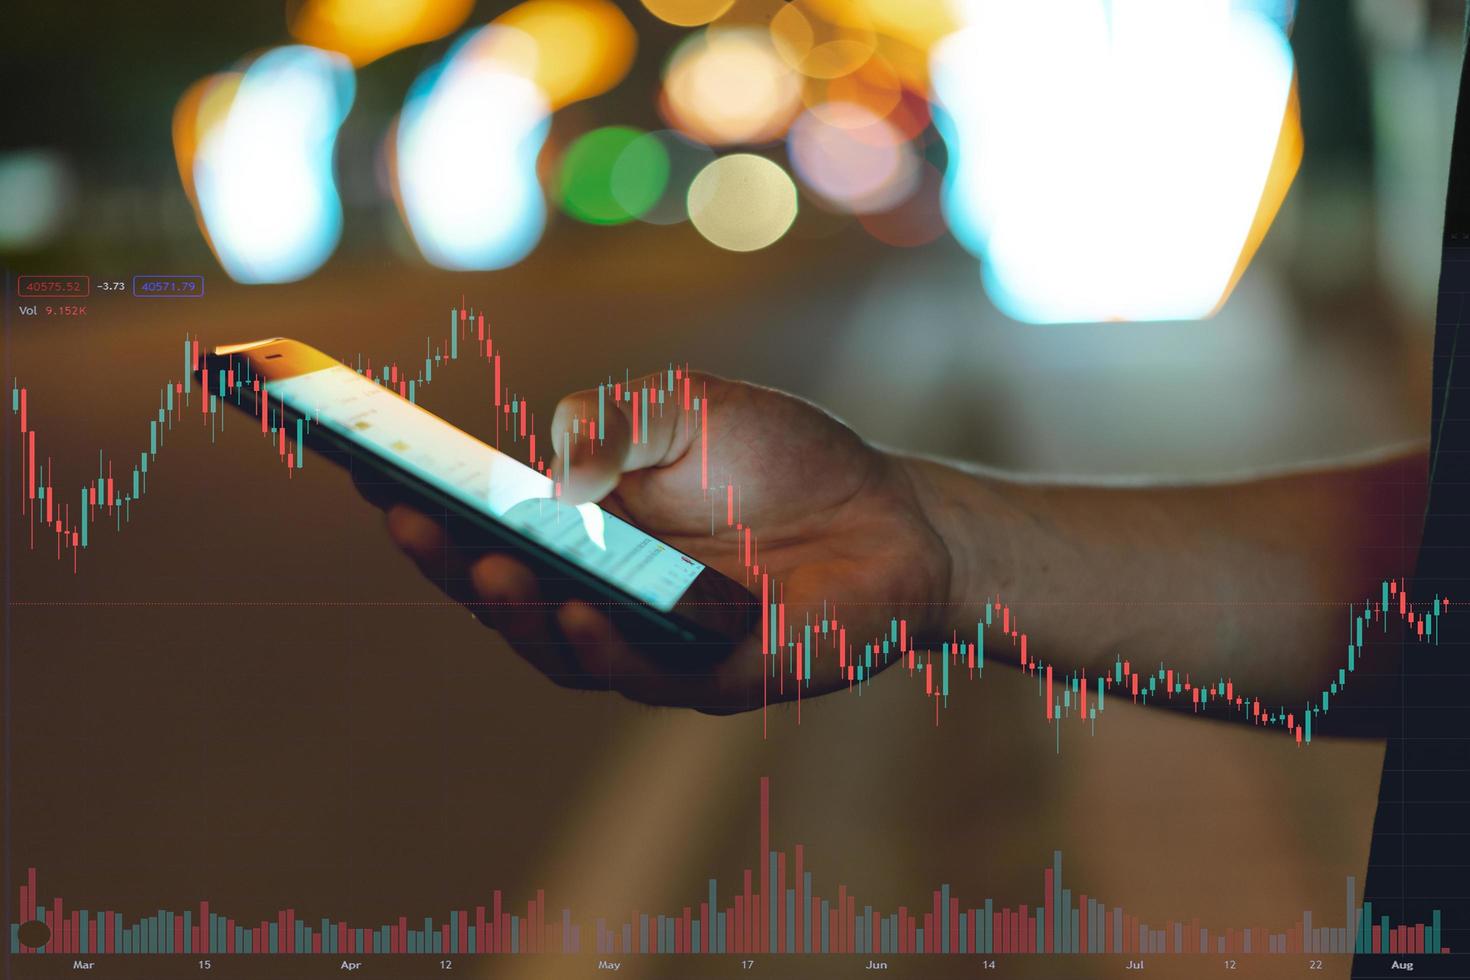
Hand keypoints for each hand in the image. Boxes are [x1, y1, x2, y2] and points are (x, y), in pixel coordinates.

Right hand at [368, 373, 952, 712]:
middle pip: (498, 592)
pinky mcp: (709, 680)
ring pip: (554, 645)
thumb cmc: (779, 456)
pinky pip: (641, 674)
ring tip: (491, 564)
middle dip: (445, 556)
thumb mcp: (686, 406)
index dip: (419, 496)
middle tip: (405, 511)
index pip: (479, 521)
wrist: (886, 512)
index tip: (359, 457)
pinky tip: (582, 610)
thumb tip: (549, 469)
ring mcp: (646, 642)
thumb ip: (614, 419)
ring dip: (514, 609)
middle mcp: (596, 591)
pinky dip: (604, 644)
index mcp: (579, 526)